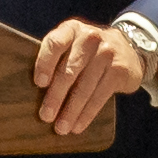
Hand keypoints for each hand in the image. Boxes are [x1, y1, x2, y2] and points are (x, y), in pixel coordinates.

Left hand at [31, 20, 150, 135]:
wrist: (128, 48)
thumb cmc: (86, 53)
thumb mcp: (72, 45)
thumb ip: (55, 58)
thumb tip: (29, 93)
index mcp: (71, 30)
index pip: (55, 43)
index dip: (45, 63)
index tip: (39, 83)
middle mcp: (90, 38)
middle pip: (69, 71)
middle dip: (55, 96)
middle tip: (45, 116)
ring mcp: (107, 53)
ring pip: (84, 87)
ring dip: (71, 111)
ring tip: (61, 128)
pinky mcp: (119, 70)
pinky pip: (99, 96)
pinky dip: (87, 114)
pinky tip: (78, 126)